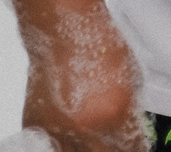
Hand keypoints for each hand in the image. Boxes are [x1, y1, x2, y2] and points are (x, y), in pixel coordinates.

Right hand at [23, 15, 145, 151]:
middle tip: (115, 143)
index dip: (136, 147)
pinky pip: (52, 147)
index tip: (135, 144)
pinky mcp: (35, 127)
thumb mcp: (131, 77)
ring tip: (91, 137)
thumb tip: (131, 132)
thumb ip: (131, 110)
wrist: (62, 30)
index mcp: (114, 114)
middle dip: (113, 150)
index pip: (131, 149)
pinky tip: (70, 131)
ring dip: (85, 148)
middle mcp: (85, 127)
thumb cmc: (99, 44)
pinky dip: (62, 143)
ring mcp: (57, 130)